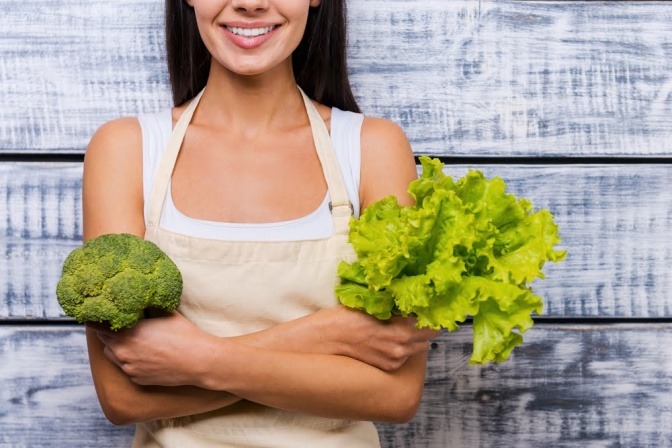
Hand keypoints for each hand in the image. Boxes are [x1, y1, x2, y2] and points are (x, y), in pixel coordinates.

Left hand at [88, 311, 217, 386]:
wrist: (198, 361)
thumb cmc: (184, 334)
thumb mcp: (166, 312)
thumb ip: (147, 307)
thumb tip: (139, 298)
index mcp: (128, 333)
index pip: (99, 327)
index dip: (99, 320)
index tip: (101, 315)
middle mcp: (124, 353)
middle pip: (105, 342)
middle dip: (110, 334)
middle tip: (121, 326)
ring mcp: (130, 368)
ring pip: (114, 357)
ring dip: (119, 348)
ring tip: (134, 341)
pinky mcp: (137, 379)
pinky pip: (127, 368)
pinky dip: (131, 361)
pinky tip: (146, 355)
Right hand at [323, 307, 440, 371]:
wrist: (324, 340)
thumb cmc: (344, 318)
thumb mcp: (372, 305)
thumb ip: (394, 307)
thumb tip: (409, 298)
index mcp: (399, 330)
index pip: (429, 323)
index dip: (429, 313)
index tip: (427, 306)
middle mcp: (400, 348)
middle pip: (428, 337)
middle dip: (424, 326)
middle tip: (416, 315)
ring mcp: (393, 360)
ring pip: (418, 348)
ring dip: (414, 338)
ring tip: (400, 326)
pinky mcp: (387, 367)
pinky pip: (404, 357)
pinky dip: (402, 348)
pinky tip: (389, 339)